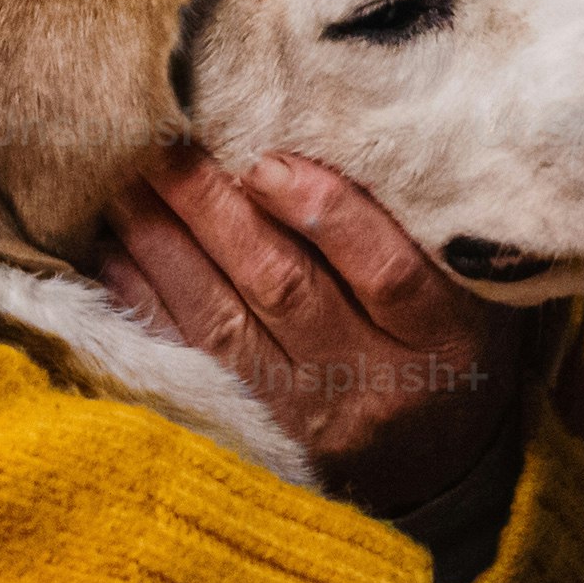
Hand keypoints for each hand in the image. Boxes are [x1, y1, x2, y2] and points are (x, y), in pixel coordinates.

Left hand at [96, 150, 526, 518]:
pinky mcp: (254, 431)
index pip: (387, 273)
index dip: (325, 214)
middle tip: (162, 147)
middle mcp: (374, 381)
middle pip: (285, 288)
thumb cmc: (448, 339)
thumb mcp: (471, 286)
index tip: (266, 160)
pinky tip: (112, 252)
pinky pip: (187, 361)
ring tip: (125, 183)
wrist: (437, 465)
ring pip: (223, 322)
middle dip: (214, 211)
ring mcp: (308, 414)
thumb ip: (421, 221)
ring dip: (164, 246)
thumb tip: (335, 117)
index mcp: (444, 335)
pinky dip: (144, 302)